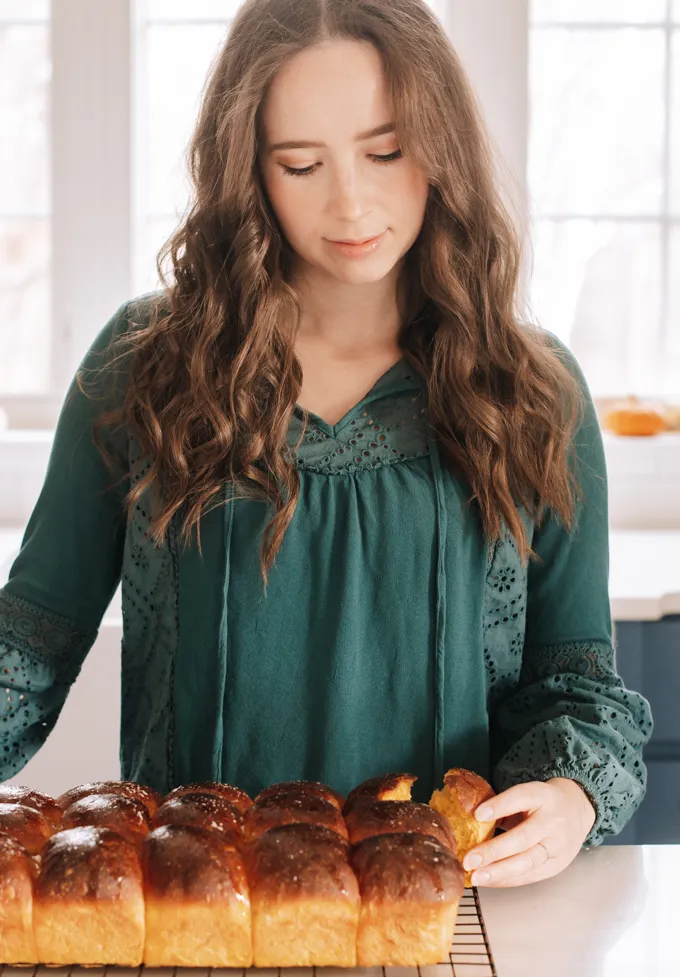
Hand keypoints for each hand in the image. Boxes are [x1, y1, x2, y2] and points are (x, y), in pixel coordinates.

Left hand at [462, 778, 596, 887]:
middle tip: (469, 860)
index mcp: (542, 796)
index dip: (499, 806)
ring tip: (476, 876)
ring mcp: (557, 845)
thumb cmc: (543, 803)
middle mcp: (552, 821)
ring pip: (528, 861)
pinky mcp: (557, 864)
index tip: (477, 814)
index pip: (520, 798)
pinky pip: (531, 875)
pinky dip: (508, 880)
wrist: (578, 810)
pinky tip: (490, 880)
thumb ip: (504, 805)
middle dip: (494, 851)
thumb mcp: (528, 794)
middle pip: (523, 838)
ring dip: (499, 872)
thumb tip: (470, 820)